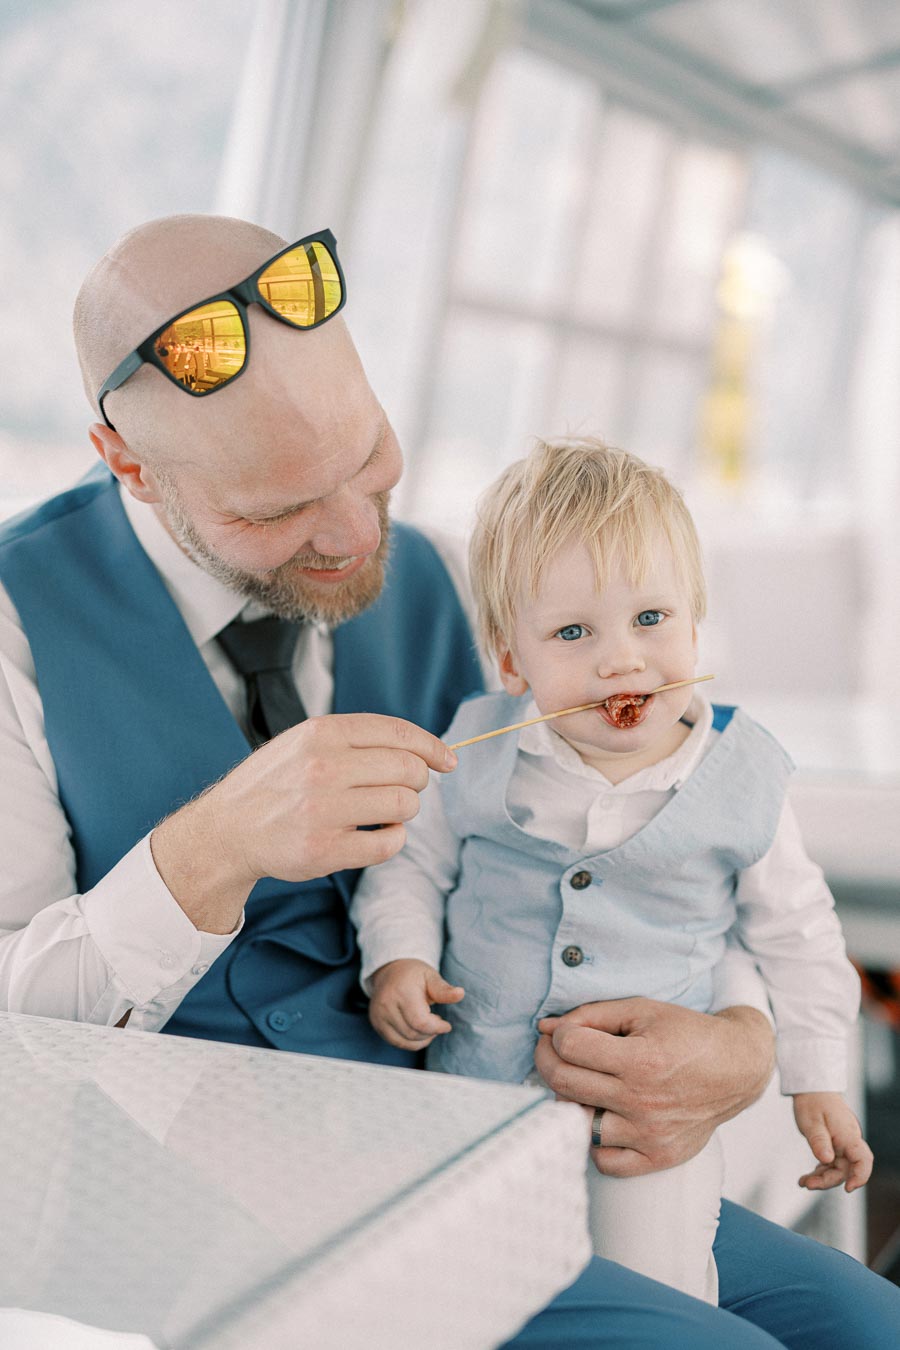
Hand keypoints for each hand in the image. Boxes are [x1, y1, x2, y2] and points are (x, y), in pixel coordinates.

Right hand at [151, 714, 456, 933]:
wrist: (228, 829)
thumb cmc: (276, 784)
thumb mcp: (304, 741)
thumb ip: (356, 739)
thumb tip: (425, 751)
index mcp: (321, 732)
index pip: (398, 733)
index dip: (432, 747)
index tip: (447, 761)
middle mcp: (323, 766)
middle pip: (408, 769)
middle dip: (417, 782)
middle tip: (403, 790)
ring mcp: (323, 810)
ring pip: (404, 805)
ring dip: (403, 812)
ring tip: (383, 813)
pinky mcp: (324, 850)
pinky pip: (389, 843)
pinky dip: (392, 840)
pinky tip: (376, 835)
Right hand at [368, 959, 463, 1049]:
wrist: (389, 971)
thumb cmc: (413, 974)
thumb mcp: (431, 976)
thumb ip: (444, 990)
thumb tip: (460, 994)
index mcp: (401, 992)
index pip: (420, 1022)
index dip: (436, 1028)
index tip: (446, 1025)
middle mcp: (386, 1005)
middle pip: (413, 1033)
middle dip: (430, 1032)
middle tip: (437, 1021)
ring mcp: (379, 1016)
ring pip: (405, 1041)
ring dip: (422, 1038)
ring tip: (428, 1024)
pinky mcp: (376, 1024)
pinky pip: (396, 1042)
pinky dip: (411, 1042)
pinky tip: (417, 1030)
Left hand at [534, 999, 773, 1176]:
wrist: (736, 1069)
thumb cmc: (686, 1034)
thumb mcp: (641, 1010)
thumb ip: (591, 1016)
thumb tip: (546, 1028)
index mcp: (641, 1060)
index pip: (570, 1048)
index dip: (557, 1035)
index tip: (561, 1032)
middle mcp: (643, 1101)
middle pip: (564, 1083)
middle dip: (547, 1060)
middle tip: (553, 1051)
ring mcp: (649, 1135)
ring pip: (577, 1123)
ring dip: (569, 1100)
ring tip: (581, 1084)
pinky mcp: (657, 1157)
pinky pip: (604, 1160)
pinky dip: (595, 1140)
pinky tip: (602, 1116)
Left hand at [793, 1092, 872, 1192]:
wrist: (812, 1089)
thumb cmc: (813, 1102)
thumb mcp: (812, 1122)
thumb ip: (819, 1141)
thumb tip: (827, 1160)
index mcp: (848, 1135)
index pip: (863, 1159)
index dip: (860, 1176)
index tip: (848, 1188)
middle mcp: (849, 1142)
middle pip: (846, 1169)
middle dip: (828, 1180)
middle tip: (807, 1184)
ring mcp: (843, 1145)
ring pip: (837, 1169)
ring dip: (822, 1178)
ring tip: (803, 1182)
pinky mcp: (835, 1146)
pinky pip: (831, 1164)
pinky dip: (820, 1172)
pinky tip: (807, 1178)